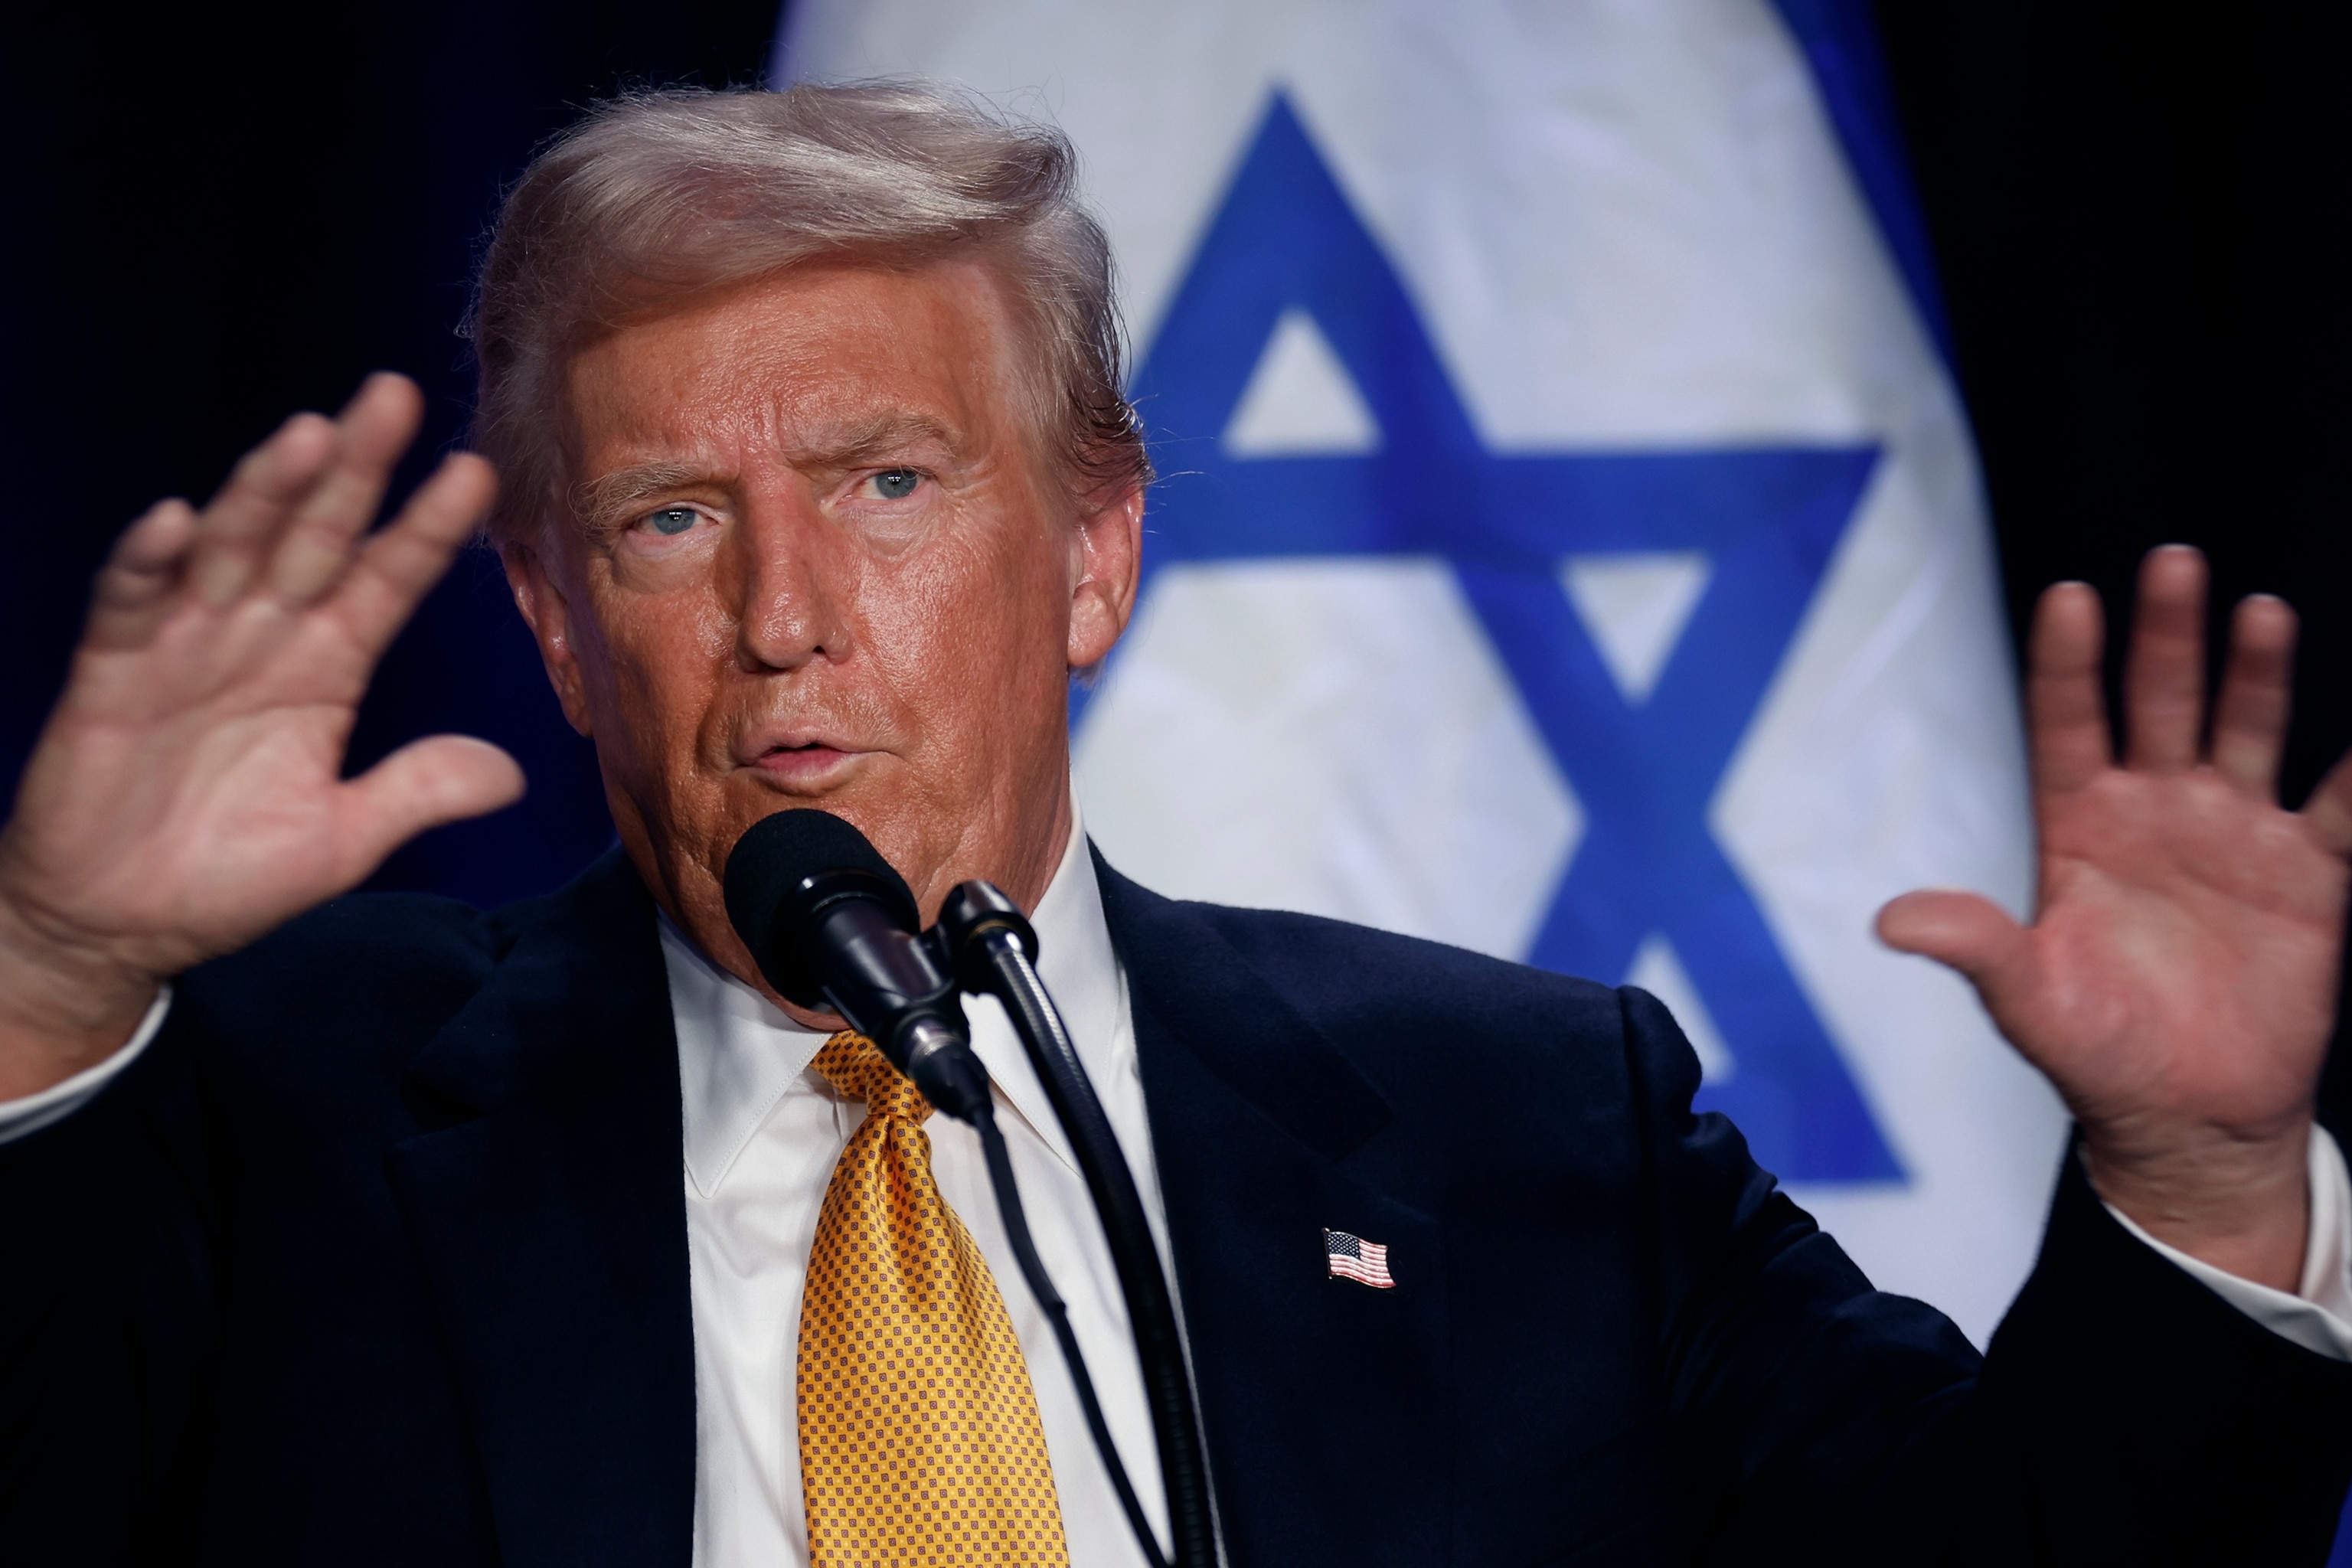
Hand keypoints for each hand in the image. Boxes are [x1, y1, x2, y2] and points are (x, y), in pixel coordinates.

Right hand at [0, 375, 524, 1097]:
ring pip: (230, 549)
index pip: (387, 580)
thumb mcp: (342, 838)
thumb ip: (416, 792)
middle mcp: (262, 638)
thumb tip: (512, 775)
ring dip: (264, 493)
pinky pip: (131, 606)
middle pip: (314, 536)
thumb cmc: (229, 875)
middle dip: (353, 469)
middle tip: (394, 394)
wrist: (119, 924)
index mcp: (326, 667)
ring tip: (306, 436)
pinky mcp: (112, 674)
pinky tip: (175, 521)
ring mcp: (186, 647)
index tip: (476, 473)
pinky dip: (148, 563)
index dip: (427, 529)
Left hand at [1879, 545, 2351, 1289]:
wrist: (2186, 1117)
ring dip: (2255, 674)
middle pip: (2159, 704)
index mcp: (2080, 829)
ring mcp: (2235, 834)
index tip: (2067, 596)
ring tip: (2259, 613)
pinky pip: (2342, 806)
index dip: (2066, 665)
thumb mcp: (2027, 1002)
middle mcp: (2157, 812)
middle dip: (2166, 637)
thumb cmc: (2096, 1053)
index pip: (2067, 724)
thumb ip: (1975, 950)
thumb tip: (1893, 922)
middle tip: (2173, 564)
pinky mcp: (2309, 875)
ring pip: (2247, 730)